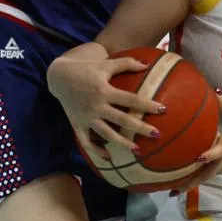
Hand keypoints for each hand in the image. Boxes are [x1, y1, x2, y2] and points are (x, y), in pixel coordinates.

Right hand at [46, 54, 162, 159]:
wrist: (58, 76)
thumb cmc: (86, 68)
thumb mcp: (106, 64)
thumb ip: (126, 63)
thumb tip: (148, 66)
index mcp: (104, 90)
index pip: (131, 99)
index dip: (147, 105)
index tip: (163, 110)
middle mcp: (96, 106)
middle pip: (122, 120)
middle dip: (140, 128)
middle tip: (157, 134)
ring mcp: (86, 117)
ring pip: (106, 134)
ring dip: (122, 143)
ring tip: (138, 150)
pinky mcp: (77, 124)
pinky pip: (86, 141)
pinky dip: (96, 151)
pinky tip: (109, 157)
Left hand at [174, 96, 221, 187]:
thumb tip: (212, 91)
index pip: (218, 151)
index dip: (209, 154)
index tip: (197, 157)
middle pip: (207, 174)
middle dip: (190, 182)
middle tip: (172, 190)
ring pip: (212, 173)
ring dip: (197, 179)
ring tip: (178, 186)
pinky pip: (221, 172)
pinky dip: (211, 172)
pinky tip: (203, 172)